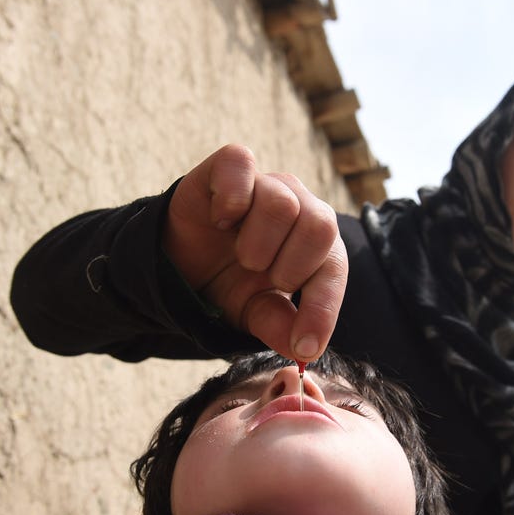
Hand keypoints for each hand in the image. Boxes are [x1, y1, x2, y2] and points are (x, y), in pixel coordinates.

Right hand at [163, 144, 346, 362]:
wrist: (178, 263)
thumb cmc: (228, 283)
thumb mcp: (254, 313)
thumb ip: (280, 327)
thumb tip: (304, 351)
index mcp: (317, 245)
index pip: (334, 268)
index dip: (322, 309)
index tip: (305, 346)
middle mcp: (299, 205)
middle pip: (320, 225)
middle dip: (289, 266)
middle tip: (261, 276)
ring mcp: (266, 183)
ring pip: (281, 202)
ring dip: (255, 242)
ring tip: (240, 253)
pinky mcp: (229, 166)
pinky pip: (241, 163)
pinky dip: (231, 198)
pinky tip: (220, 221)